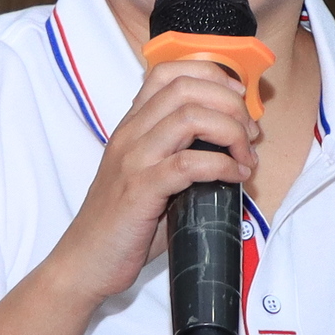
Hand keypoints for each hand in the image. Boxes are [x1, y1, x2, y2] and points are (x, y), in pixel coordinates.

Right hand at [42, 57, 254, 305]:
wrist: (84, 262)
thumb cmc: (122, 225)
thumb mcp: (150, 179)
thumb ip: (181, 158)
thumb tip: (232, 154)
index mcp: (132, 127)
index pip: (168, 72)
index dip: (212, 75)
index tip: (237, 99)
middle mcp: (130, 134)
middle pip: (187, 88)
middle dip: (231, 104)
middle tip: (250, 133)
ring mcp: (134, 160)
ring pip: (190, 117)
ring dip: (231, 131)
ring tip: (246, 156)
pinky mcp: (141, 190)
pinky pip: (189, 163)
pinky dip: (223, 164)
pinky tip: (235, 176)